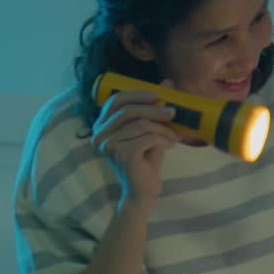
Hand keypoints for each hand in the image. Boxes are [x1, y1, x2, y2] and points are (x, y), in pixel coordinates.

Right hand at [92, 82, 178, 203]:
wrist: (144, 191)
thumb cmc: (146, 160)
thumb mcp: (150, 130)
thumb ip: (154, 108)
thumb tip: (167, 82)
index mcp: (102, 126)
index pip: (115, 100)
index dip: (136, 94)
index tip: (157, 94)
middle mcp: (99, 134)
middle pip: (128, 110)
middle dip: (155, 109)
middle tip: (174, 112)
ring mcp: (108, 145)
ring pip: (141, 124)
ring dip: (163, 128)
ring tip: (174, 136)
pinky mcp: (121, 155)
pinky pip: (147, 138)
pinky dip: (163, 139)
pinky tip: (170, 145)